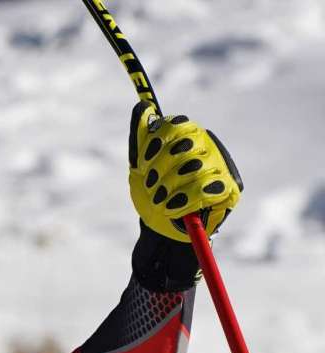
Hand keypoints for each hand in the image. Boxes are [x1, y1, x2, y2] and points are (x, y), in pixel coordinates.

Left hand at [128, 101, 241, 242]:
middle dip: (160, 168)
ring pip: (195, 166)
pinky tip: (173, 208)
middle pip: (185, 144)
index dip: (156, 143)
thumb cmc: (152, 196)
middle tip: (151, 185)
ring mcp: (222, 167)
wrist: (159, 230)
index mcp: (188, 138)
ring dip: (169, 187)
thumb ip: (140, 136)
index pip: (177, 124)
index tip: (142, 165)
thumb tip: (142, 105)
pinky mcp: (230, 189)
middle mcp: (208, 148)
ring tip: (160, 200)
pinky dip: (184, 200)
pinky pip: (207, 187)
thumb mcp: (139, 166)